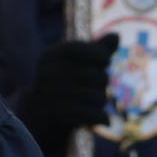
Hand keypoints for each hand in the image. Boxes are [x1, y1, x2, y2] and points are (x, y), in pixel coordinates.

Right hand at [19, 34, 118, 156]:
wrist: (39, 118)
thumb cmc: (64, 83)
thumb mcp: (78, 63)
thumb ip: (98, 50)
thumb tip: (116, 36)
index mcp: (50, 56)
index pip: (79, 49)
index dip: (99, 55)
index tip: (104, 61)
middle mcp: (48, 74)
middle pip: (98, 76)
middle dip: (102, 83)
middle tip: (91, 88)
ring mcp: (52, 97)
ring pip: (99, 97)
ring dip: (101, 102)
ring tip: (90, 103)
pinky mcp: (59, 118)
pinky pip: (92, 115)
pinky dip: (102, 118)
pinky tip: (105, 120)